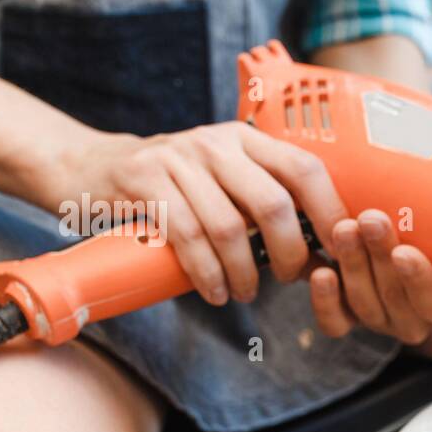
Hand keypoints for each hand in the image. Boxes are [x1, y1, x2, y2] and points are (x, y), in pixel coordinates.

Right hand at [56, 122, 344, 305]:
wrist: (92, 170)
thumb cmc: (174, 189)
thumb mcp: (223, 180)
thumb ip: (264, 202)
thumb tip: (322, 250)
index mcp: (247, 139)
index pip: (305, 168)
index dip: (330, 212)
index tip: (339, 251)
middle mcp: (217, 142)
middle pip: (274, 203)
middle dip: (290, 252)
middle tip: (289, 278)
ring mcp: (178, 158)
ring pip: (229, 227)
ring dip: (244, 272)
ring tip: (245, 292)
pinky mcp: (144, 180)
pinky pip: (188, 236)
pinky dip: (207, 273)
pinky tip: (215, 292)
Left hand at [309, 209, 431, 344]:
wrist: (405, 242)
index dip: (421, 279)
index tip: (405, 252)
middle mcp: (415, 320)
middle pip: (396, 299)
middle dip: (380, 257)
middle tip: (371, 221)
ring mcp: (380, 320)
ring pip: (364, 304)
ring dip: (353, 264)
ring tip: (344, 228)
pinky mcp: (348, 319)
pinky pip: (334, 323)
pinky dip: (325, 301)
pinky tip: (321, 273)